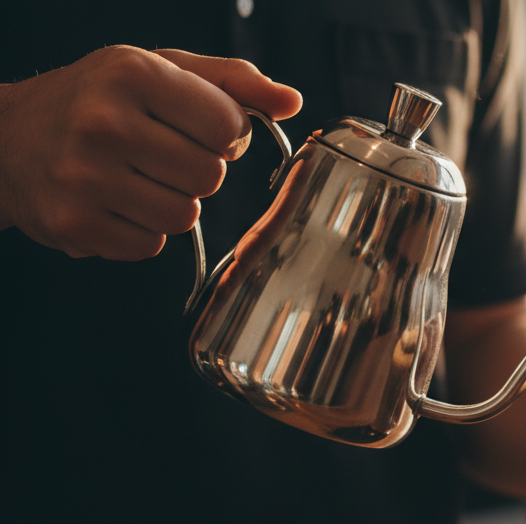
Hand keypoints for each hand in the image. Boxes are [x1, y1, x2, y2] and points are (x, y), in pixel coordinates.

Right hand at [0, 46, 300, 259]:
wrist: (8, 140)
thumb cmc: (98, 100)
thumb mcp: (160, 71)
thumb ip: (232, 82)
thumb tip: (292, 102)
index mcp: (132, 73)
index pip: (229, 127)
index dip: (224, 135)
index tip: (196, 129)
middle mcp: (104, 123)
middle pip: (210, 177)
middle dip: (197, 171)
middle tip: (160, 155)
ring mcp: (85, 177)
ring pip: (185, 216)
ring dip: (172, 203)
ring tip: (135, 179)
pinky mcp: (76, 224)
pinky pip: (152, 246)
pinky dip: (142, 230)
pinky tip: (114, 203)